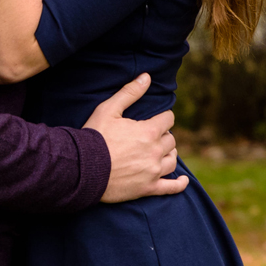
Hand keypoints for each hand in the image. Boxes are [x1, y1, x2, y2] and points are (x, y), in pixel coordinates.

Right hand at [84, 74, 187, 202]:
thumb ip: (130, 92)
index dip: (163, 117)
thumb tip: (146, 77)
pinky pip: (171, 187)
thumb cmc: (94, 136)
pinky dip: (179, 184)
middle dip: (163, 135)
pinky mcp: (148, 188)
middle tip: (152, 136)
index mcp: (148, 131)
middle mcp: (155, 151)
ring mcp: (153, 171)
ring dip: (169, 154)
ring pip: (172, 160)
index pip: (168, 119)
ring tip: (160, 151)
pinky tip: (183, 181)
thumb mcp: (108, 109)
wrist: (82, 168)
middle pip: (171, 140)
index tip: (157, 118)